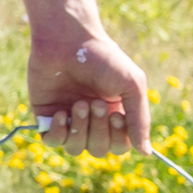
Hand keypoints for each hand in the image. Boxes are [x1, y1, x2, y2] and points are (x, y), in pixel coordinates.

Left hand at [29, 32, 150, 155]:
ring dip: (79, 130)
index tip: (115, 115)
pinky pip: (52, 141)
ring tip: (79, 104)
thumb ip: (139, 120)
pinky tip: (61, 113)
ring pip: (75, 148)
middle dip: (98, 130)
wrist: (68, 38)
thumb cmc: (104, 58)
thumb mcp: (132, 85)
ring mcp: (68, 117)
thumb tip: (146, 153)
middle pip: (98, 149)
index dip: (117, 138)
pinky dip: (58, 132)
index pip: (119, 146)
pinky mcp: (46, 113)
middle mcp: (91, 120)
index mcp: (114, 115)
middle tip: (95, 102)